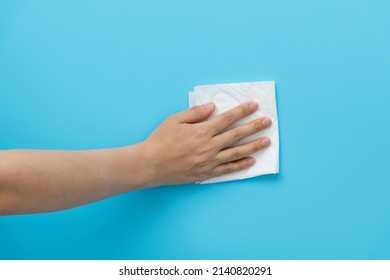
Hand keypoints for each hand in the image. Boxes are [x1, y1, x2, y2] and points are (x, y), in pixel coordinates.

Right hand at [142, 101, 271, 185]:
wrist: (150, 164)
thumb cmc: (160, 140)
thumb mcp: (174, 120)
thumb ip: (195, 113)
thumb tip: (212, 107)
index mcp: (202, 131)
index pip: (228, 118)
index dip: (242, 111)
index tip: (254, 106)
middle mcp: (209, 146)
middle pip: (237, 134)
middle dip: (254, 126)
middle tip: (268, 121)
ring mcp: (209, 161)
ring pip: (237, 152)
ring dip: (254, 146)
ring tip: (267, 141)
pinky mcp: (206, 173)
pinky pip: (228, 169)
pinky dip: (241, 165)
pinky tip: (251, 161)